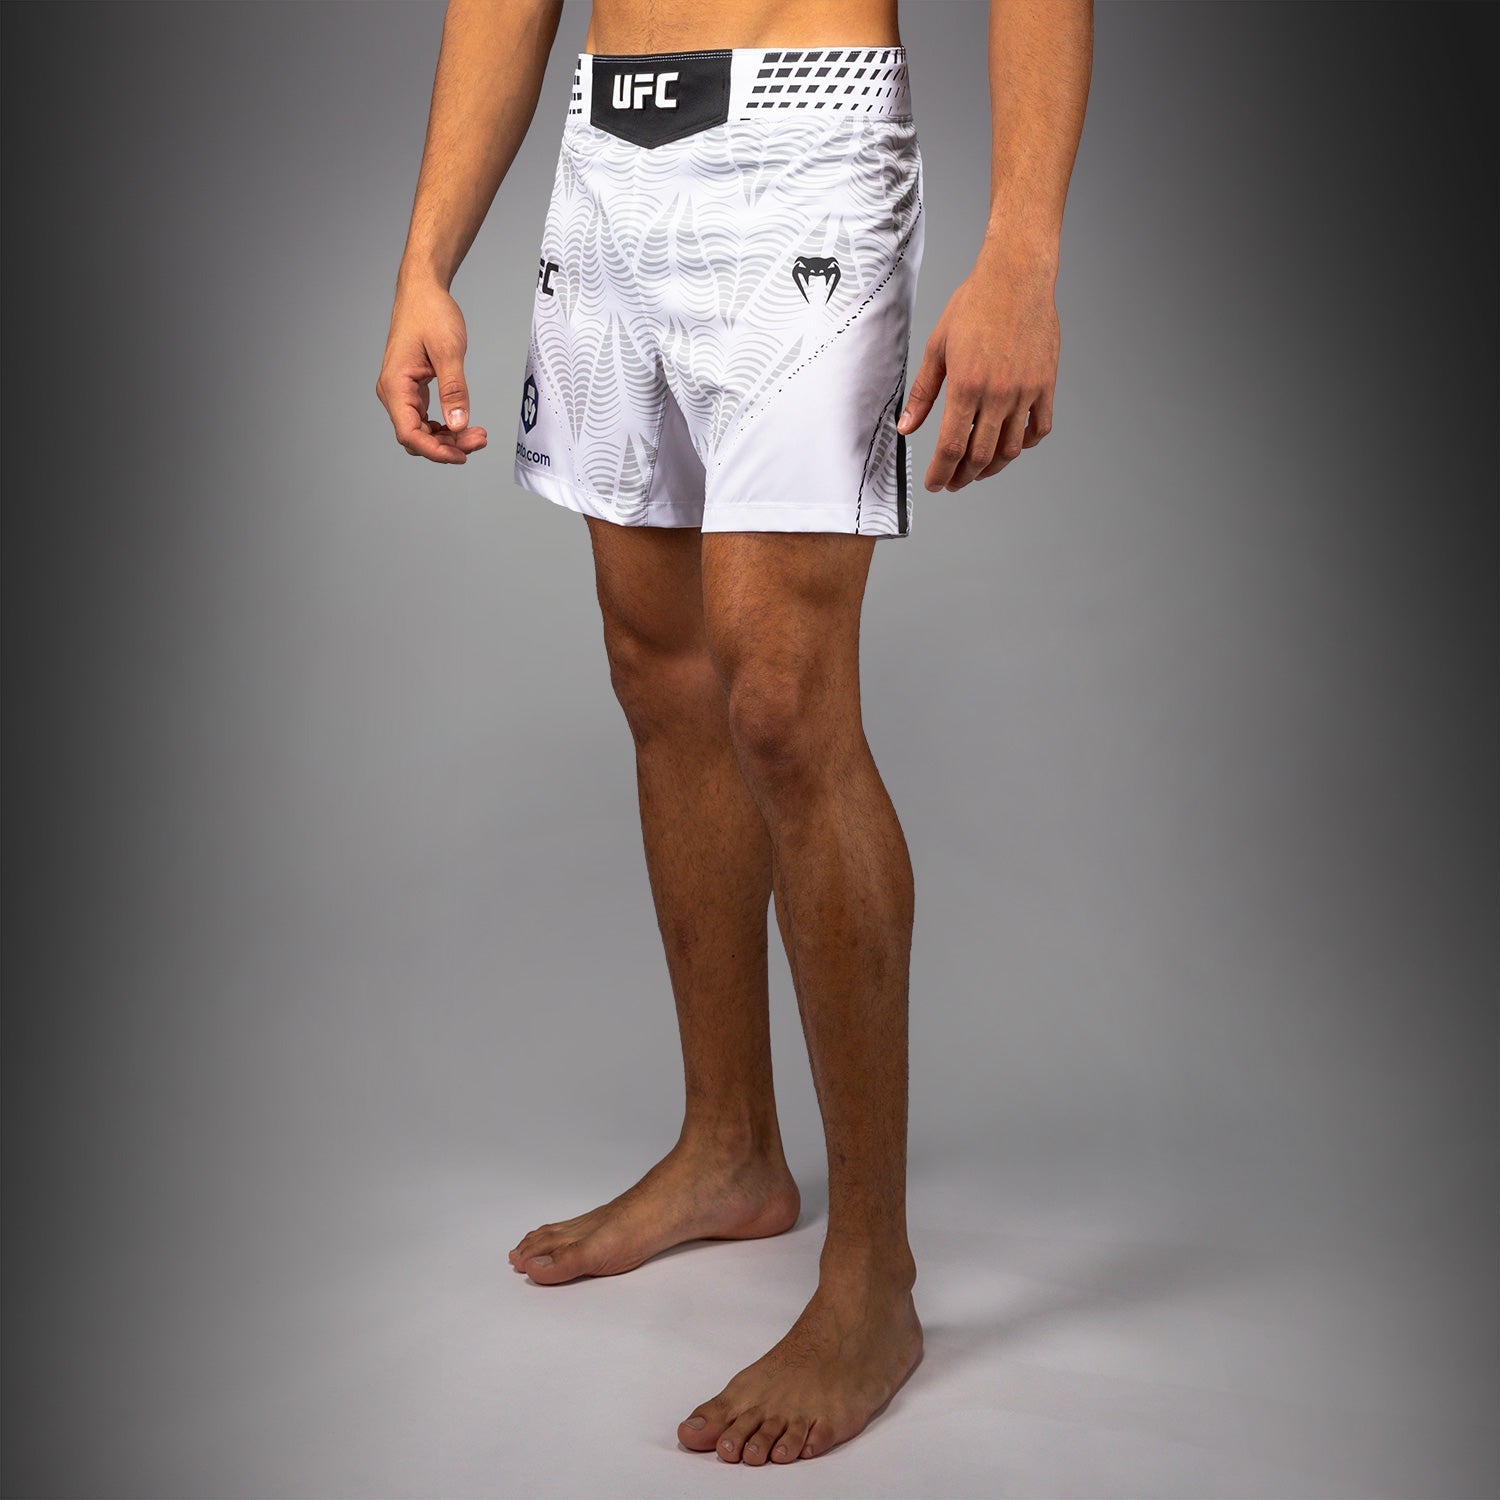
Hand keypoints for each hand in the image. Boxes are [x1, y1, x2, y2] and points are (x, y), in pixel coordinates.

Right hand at [376, 276, 488, 463]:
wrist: (423, 291)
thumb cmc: (430, 313)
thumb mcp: (448, 351)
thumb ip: (454, 390)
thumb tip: (458, 425)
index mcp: (395, 385)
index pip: (409, 434)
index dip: (435, 451)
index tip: (462, 455)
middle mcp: (393, 392)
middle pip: (416, 437)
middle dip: (447, 446)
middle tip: (479, 440)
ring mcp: (402, 392)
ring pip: (422, 431)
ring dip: (448, 439)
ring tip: (477, 434)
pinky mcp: (412, 389)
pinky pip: (425, 419)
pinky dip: (445, 427)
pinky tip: (464, 426)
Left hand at [897, 245, 1058, 490]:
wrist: (1016, 276)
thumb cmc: (974, 305)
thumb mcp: (937, 347)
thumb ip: (923, 393)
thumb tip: (906, 428)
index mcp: (967, 386)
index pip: (951, 447)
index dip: (941, 472)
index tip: (935, 483)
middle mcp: (998, 394)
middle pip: (981, 456)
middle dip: (963, 477)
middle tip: (953, 482)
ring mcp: (1026, 390)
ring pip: (1011, 449)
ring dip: (992, 467)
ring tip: (978, 470)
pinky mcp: (1046, 383)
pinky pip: (1039, 428)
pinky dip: (1025, 444)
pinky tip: (1010, 445)